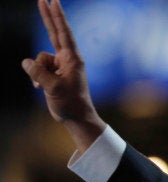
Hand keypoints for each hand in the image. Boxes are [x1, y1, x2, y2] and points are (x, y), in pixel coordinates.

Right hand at [22, 0, 105, 151]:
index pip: (63, 33)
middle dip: (48, 17)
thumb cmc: (70, 102)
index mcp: (73, 59)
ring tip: (44, 86)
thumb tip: (26, 62)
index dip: (57, 17)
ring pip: (39, 59)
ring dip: (37, 72)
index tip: (53, 1)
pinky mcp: (53, 73)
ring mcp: (59, 66)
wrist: (75, 117)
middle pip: (54, 33)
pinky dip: (36, 77)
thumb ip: (38, 72)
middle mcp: (67, 59)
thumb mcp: (54, 88)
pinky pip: (37, 69)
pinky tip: (41, 88)